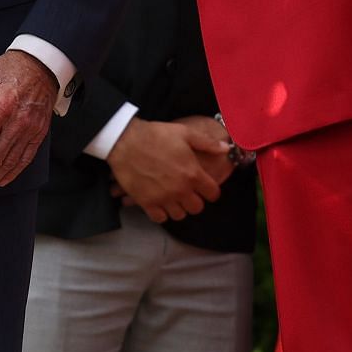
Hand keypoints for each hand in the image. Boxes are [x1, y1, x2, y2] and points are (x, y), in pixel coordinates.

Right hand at [104, 117, 227, 223]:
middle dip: (194, 200)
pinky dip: (161, 213)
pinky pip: (160, 218)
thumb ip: (207, 143)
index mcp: (193, 173)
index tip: (204, 186)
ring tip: (172, 197)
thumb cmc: (156, 134)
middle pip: (197, 208)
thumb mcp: (184, 133)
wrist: (125, 140)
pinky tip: (159, 202)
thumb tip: (226, 149)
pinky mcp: (146, 203)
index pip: (213, 194)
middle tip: (187, 191)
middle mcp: (181, 190)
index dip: (210, 190)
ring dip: (178, 207)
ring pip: (180, 215)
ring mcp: (163, 198)